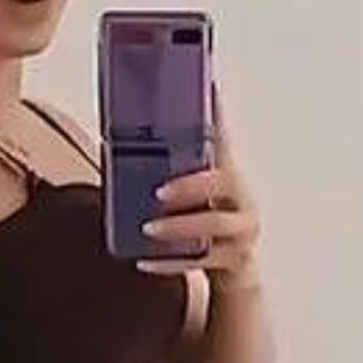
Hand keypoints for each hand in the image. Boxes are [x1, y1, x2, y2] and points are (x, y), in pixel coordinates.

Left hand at [137, 79, 261, 289]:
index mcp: (232, 178)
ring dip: (179, 226)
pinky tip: (143, 261)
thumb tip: (119, 150)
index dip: (218, 115)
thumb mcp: (196, 198)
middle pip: (225, 183)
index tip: (209, 89)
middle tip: (158, 192)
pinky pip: (201, 262)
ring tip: (147, 229)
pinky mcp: (235, 261)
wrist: (235, 273)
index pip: (224, 139)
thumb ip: (177, 175)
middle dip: (190, 185)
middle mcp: (243, 201)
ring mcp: (243, 232)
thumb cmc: (207, 226)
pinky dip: (169, 263)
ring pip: (215, 225)